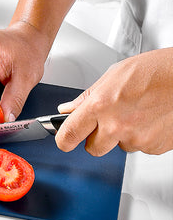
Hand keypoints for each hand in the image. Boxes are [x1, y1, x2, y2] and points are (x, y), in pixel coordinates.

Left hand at [55, 48, 172, 155]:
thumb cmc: (156, 70)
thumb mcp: (113, 75)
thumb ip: (87, 97)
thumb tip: (68, 109)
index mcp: (100, 106)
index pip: (68, 135)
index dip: (63, 140)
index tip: (64, 140)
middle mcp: (117, 126)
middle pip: (92, 149)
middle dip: (95, 139)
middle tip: (107, 122)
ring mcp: (137, 139)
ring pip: (118, 147)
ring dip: (121, 136)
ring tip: (136, 113)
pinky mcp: (154, 147)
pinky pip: (140, 147)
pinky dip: (142, 136)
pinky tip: (149, 118)